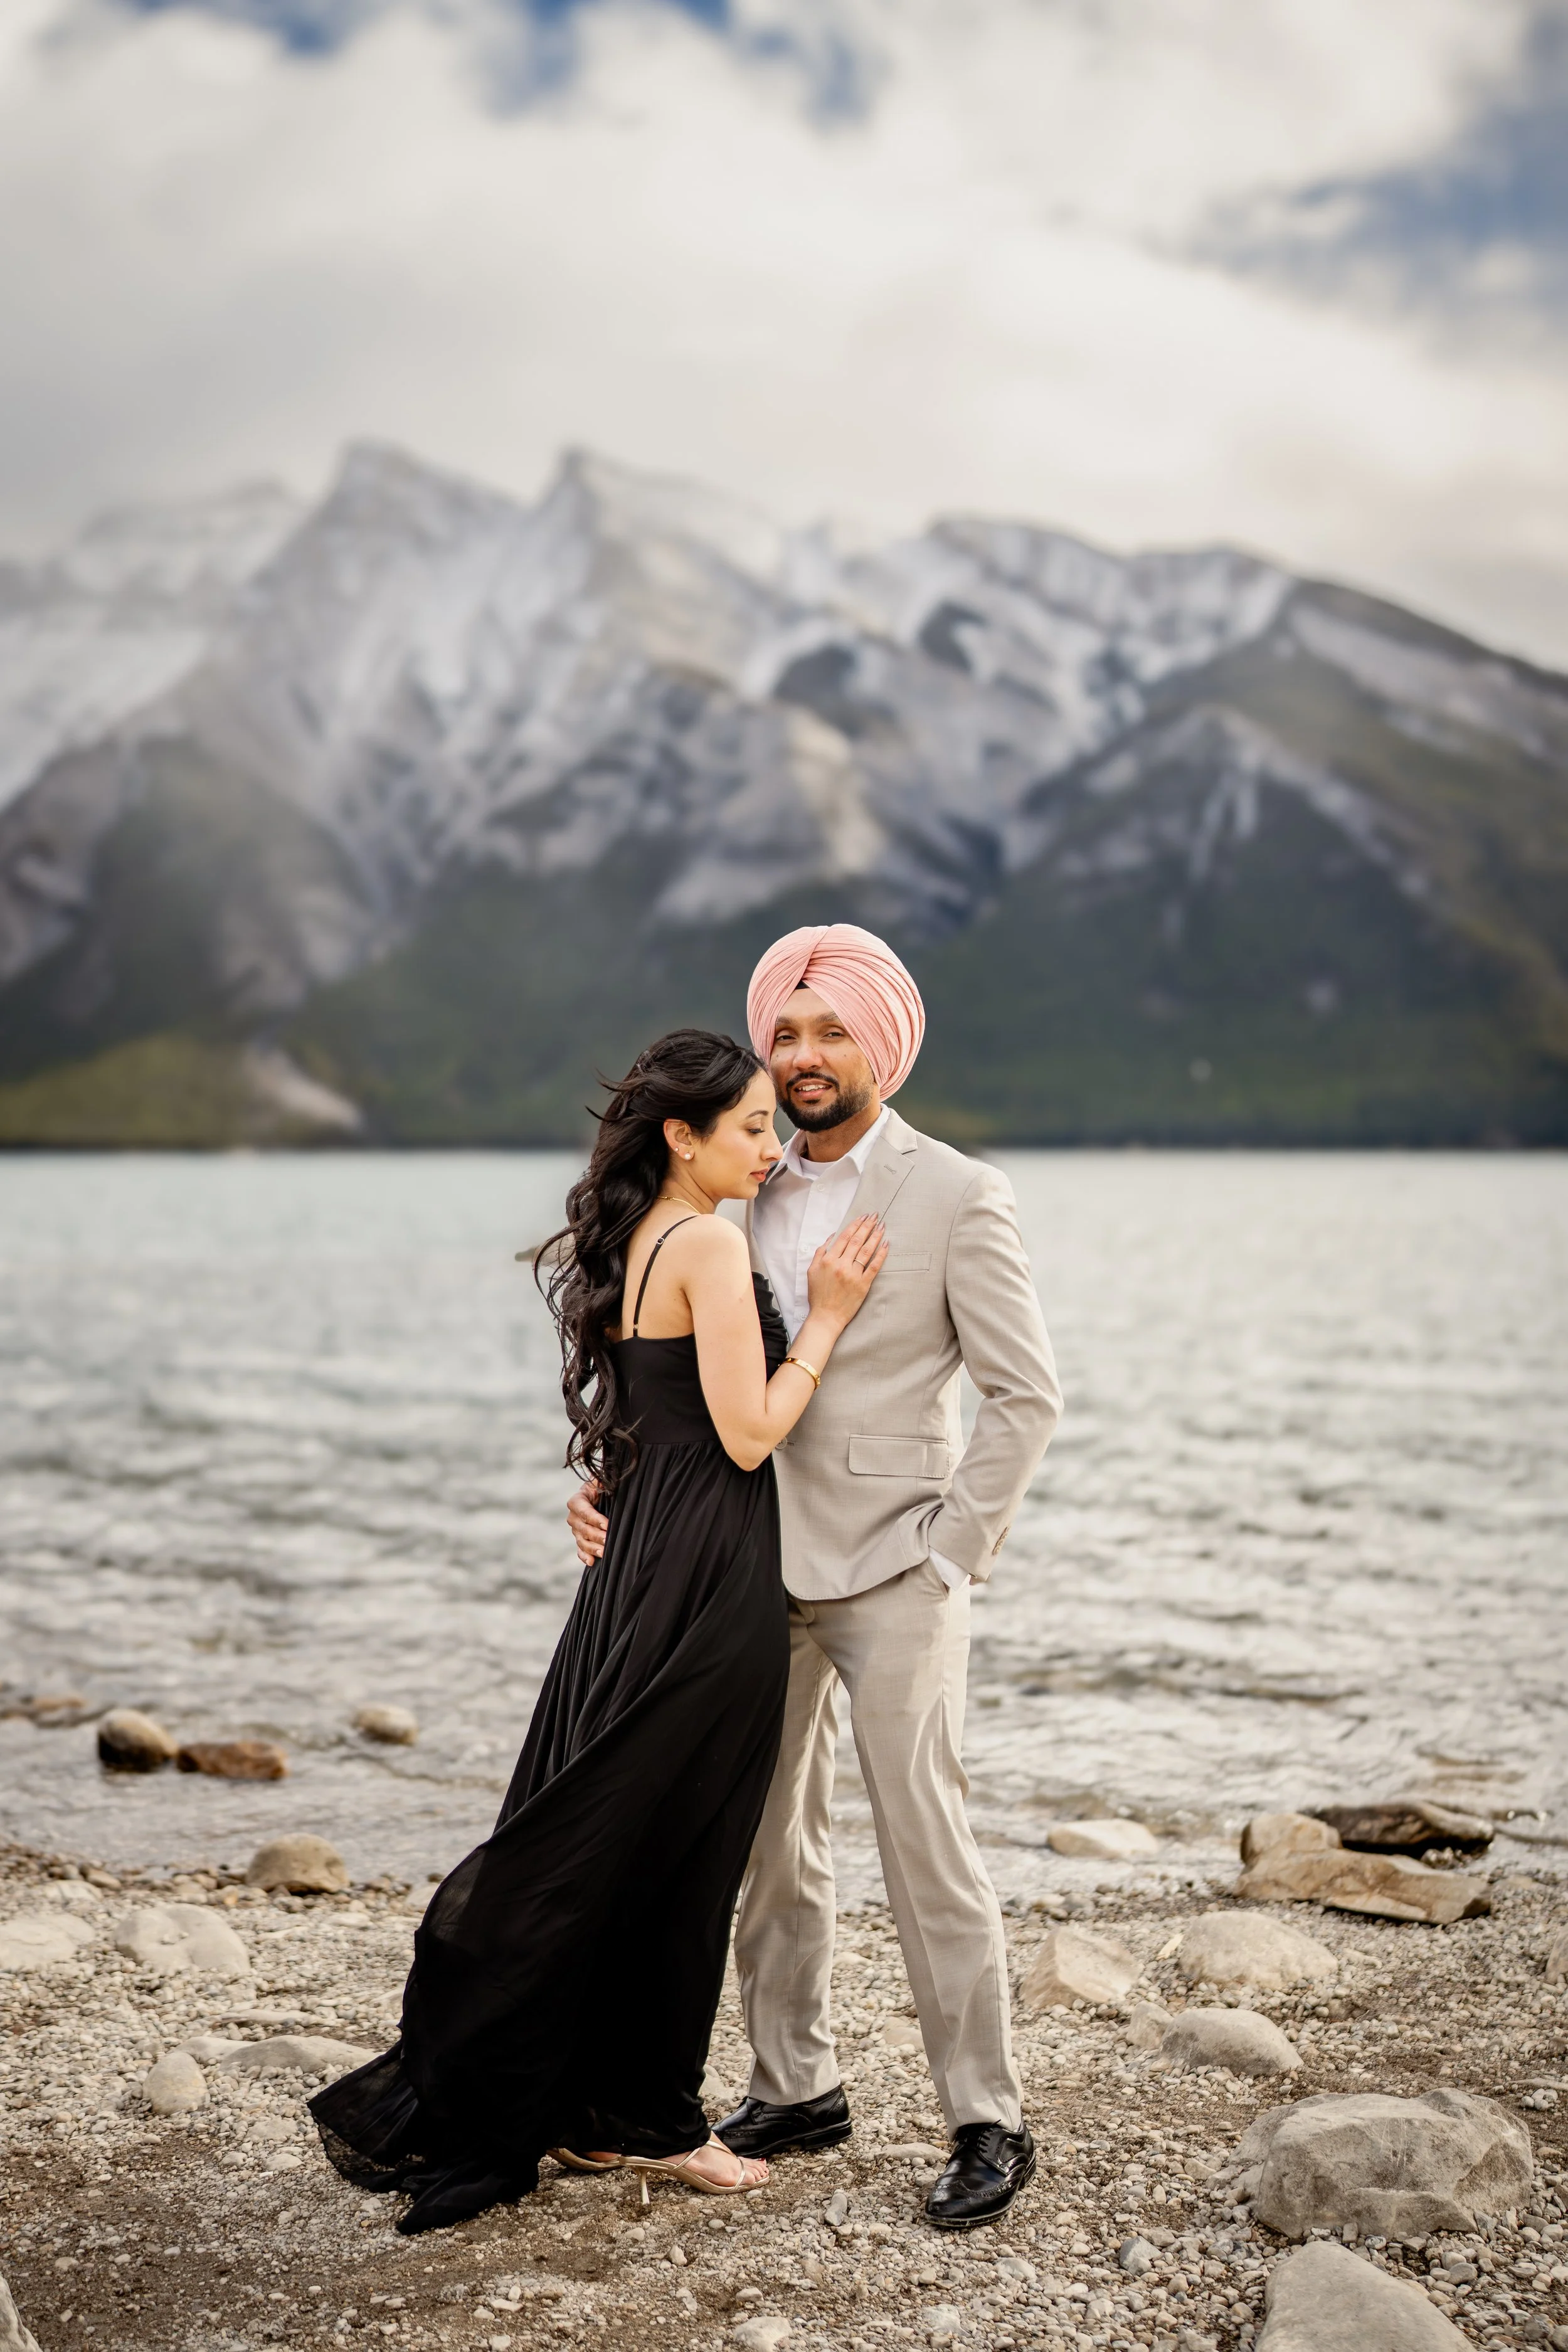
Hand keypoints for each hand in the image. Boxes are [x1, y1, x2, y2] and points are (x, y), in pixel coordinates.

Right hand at [567, 1480, 607, 1564]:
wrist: (599, 1497)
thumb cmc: (602, 1488)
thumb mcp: (601, 1482)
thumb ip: (602, 1481)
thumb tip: (604, 1481)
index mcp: (577, 1500)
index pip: (584, 1511)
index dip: (595, 1518)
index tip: (607, 1525)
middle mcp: (573, 1516)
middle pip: (583, 1528)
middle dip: (596, 1535)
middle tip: (608, 1540)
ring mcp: (576, 1530)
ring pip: (582, 1541)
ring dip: (592, 1548)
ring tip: (604, 1552)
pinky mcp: (580, 1539)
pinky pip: (580, 1550)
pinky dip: (584, 1556)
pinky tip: (592, 1562)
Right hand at [805, 1213, 888, 1329]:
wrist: (826, 1316)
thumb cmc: (818, 1295)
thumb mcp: (812, 1271)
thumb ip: (820, 1252)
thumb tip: (831, 1236)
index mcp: (828, 1260)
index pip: (844, 1237)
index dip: (855, 1224)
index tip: (863, 1216)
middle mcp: (841, 1265)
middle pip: (857, 1240)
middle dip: (867, 1226)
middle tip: (876, 1216)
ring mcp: (853, 1275)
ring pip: (867, 1251)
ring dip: (875, 1236)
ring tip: (882, 1226)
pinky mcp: (863, 1285)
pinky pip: (874, 1266)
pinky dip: (881, 1254)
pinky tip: (886, 1244)